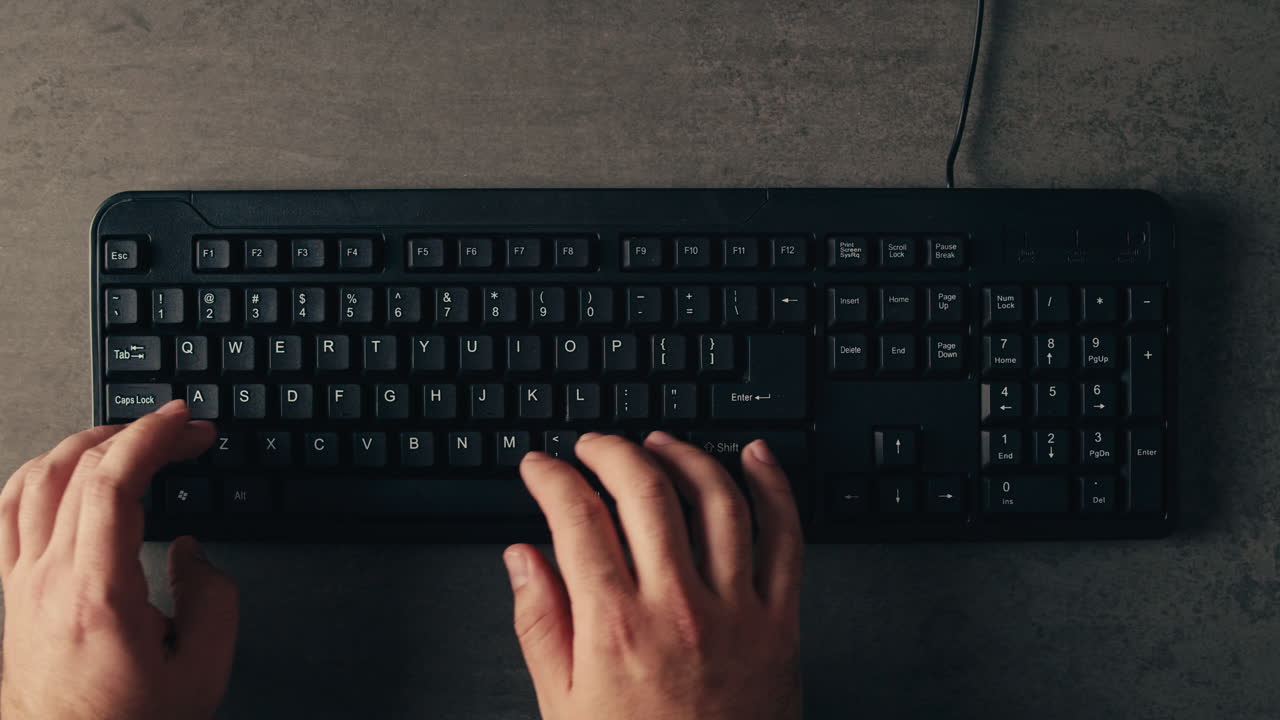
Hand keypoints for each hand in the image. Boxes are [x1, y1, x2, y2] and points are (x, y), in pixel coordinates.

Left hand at [0, 400, 237, 719]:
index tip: (184, 422)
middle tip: (181, 431)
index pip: (112, 483)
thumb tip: (194, 554)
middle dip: (135, 433)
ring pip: (33, 480)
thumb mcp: (200, 670)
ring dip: (84, 444)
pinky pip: (9, 511)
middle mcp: (48, 581)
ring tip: (128, 438)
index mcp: (98, 594)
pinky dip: (41, 474)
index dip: (151, 438)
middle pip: (76, 470)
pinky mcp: (11, 595)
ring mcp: (21, 585)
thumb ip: (212, 599)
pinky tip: (68, 472)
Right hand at [504, 431, 802, 719]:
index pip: (577, 518)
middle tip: (591, 446)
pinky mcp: (780, 622)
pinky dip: (774, 487)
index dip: (551, 478)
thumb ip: (540, 623)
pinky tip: (755, 457)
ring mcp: (736, 611)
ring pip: (715, 499)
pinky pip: (786, 537)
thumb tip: (522, 558)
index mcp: (615, 628)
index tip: (539, 467)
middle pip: (645, 491)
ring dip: (683, 456)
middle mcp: (677, 607)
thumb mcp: (563, 706)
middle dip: (611, 451)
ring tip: (657, 443)